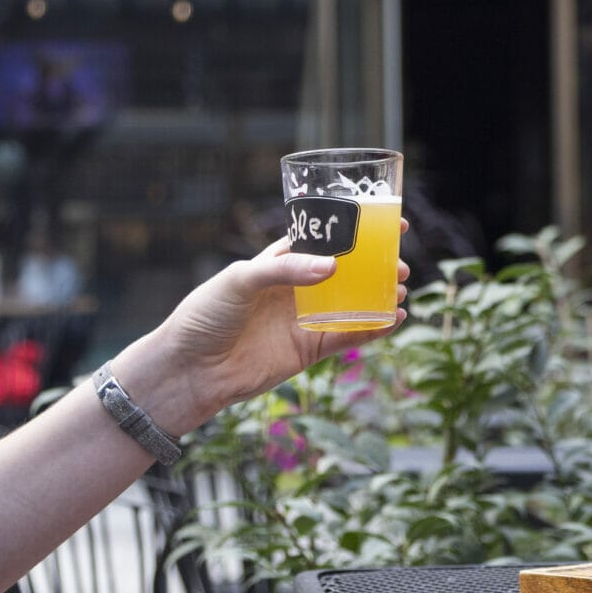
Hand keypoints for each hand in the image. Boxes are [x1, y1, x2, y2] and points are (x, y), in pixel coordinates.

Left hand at [120, 224, 410, 431]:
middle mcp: (297, 288)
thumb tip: (333, 267)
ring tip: (401, 289)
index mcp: (279, 261)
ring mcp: (305, 318)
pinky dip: (374, 329)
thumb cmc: (205, 315)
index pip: (325, 239)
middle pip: (347, 272)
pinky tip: (395, 319)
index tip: (391, 222)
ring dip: (380, 296)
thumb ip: (285, 270)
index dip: (357, 230)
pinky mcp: (310, 349)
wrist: (190, 370)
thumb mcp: (240, 279)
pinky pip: (349, 336)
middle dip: (376, 266)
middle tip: (399, 263)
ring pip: (354, 303)